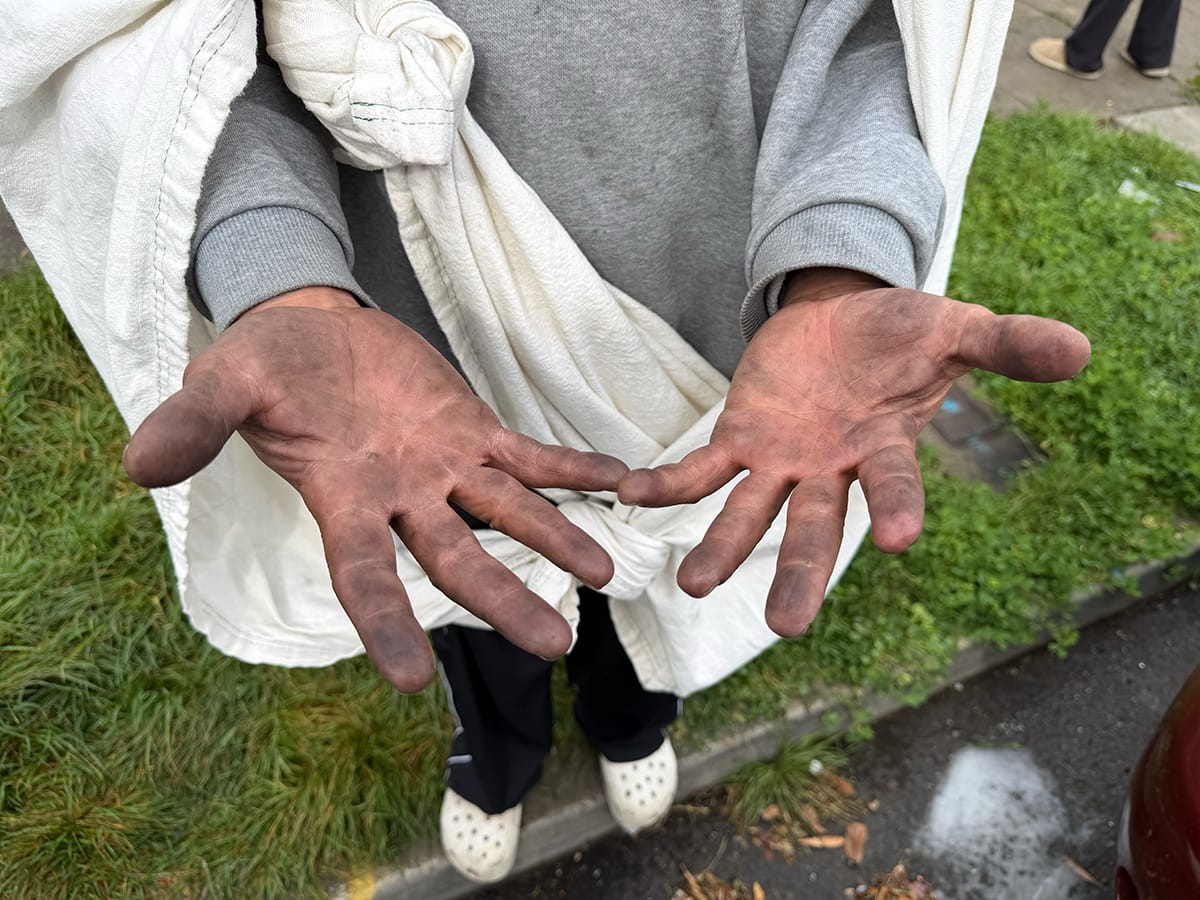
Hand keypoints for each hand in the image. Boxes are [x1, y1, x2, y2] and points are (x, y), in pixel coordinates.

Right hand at [123, 288, 627, 691]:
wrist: (312, 331)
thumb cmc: (264, 367)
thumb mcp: (223, 384)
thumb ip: (193, 425)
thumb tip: (137, 467)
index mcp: (342, 499)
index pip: (362, 574)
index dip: (385, 623)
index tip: (413, 679)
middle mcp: (401, 497)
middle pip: (458, 559)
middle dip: (503, 601)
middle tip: (553, 647)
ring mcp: (443, 465)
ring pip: (508, 513)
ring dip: (555, 541)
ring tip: (604, 574)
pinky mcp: (473, 429)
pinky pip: (529, 453)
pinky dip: (569, 467)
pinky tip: (618, 479)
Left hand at [618, 268, 1090, 636]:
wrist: (842, 317)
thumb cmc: (901, 334)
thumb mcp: (955, 329)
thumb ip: (1006, 344)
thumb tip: (1082, 348)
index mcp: (886, 449)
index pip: (896, 486)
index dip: (899, 509)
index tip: (901, 540)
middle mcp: (831, 469)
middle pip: (816, 529)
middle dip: (800, 573)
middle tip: (785, 625)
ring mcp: (782, 459)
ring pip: (750, 513)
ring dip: (723, 548)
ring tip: (691, 584)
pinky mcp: (740, 435)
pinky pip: (701, 467)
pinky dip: (669, 483)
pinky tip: (630, 495)